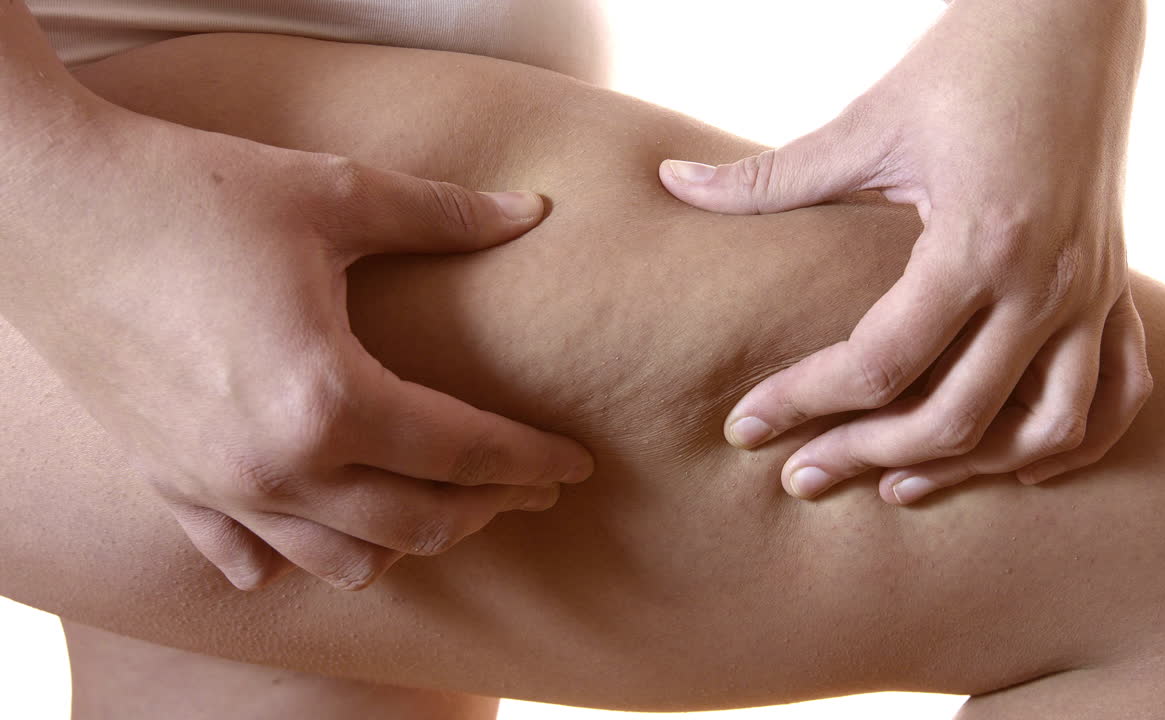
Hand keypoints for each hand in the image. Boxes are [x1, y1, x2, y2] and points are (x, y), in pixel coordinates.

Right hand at [0, 105, 592, 589]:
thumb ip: (443, 215)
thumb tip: (530, 213)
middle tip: (527, 487)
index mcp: (328, 399)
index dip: (531, 460)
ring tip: (444, 509)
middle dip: (486, 509)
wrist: (45, 206)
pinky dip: (296, 559)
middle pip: (415, 523)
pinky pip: (243, 556)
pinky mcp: (169, 482)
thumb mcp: (333, 194)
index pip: (463, 451)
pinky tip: (317, 544)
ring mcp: (217, 487)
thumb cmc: (191, 193)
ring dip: (407, 543)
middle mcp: (276, 467)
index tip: (576, 464)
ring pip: (339, 560)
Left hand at [659, 0, 1151, 503]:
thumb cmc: (968, 62)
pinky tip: (1017, 463)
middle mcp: (1044, 283)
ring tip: (894, 488)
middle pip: (956, 418)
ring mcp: (1092, 291)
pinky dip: (1072, 442)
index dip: (802, 402)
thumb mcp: (868, 123)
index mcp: (977, 243)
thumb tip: (673, 183)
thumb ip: (769, 177)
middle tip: (799, 479)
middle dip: (866, 456)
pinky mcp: (1114, 286)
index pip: (880, 362)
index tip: (745, 427)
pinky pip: (1120, 393)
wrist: (1073, 18)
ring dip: (971, 471)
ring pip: (1047, 428)